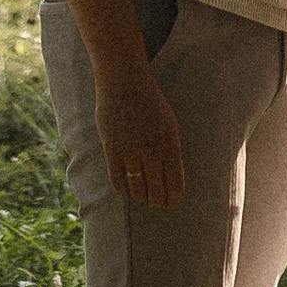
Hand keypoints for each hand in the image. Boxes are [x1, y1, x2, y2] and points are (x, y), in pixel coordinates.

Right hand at [95, 59, 185, 209]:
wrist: (124, 83)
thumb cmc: (151, 103)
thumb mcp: (170, 125)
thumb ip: (170, 152)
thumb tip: (171, 180)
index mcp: (170, 144)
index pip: (174, 185)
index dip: (173, 199)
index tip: (171, 204)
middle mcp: (151, 151)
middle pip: (156, 192)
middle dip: (157, 202)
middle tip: (156, 203)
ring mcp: (130, 151)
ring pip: (137, 190)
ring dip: (140, 197)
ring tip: (142, 197)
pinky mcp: (111, 150)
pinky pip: (117, 181)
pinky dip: (124, 189)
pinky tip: (127, 189)